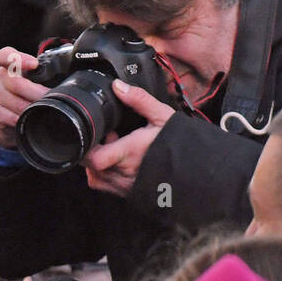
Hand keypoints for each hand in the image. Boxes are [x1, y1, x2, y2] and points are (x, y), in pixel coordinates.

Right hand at [0, 46, 47, 149]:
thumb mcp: (31, 82)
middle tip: (52, 100)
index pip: (6, 55)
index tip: (34, 64)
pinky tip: (31, 121)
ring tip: (45, 112)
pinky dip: (24, 121)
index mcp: (9, 65)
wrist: (6, 120)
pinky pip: (13, 118)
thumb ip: (42, 76)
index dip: (19, 58)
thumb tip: (68, 80)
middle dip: (38, 94)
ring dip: (33, 110)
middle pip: (18, 84)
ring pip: (18, 104)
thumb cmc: (24, 97)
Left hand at [80, 80, 175, 196]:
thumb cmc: (179, 144)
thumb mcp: (162, 116)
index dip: (86, 147)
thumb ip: (139, 100)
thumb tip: (118, 86)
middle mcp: (124, 174)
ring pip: (96, 178)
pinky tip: (119, 161)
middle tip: (107, 138)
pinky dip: (105, 173)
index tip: (92, 133)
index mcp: (130, 154)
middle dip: (92, 151)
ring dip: (98, 163)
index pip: (94, 159)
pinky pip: (105, 186)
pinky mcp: (128, 194)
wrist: (195, 169)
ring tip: (115, 148)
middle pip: (90, 167)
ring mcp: (125, 187)